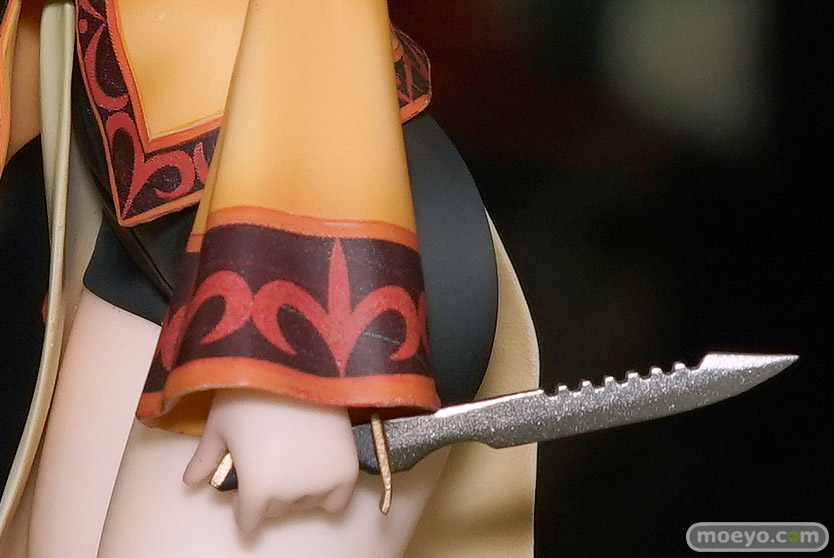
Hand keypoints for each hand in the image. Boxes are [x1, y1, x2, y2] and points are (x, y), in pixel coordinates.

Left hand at [182, 390, 358, 532]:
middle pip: (276, 510)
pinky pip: (336, 501)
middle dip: (268, 492)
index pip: (248, 520)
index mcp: (257, 489)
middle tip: (268, 459)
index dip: (243, 504)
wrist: (298, 365)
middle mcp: (291, 494)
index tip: (245, 485)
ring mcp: (322, 482)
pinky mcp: (348, 469)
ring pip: (304, 503)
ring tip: (292, 454)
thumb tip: (189, 482)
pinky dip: (326, 491)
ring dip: (296, 489)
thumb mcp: (219, 424)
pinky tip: (316, 466)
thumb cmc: (249, 392)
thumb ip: (205, 458)